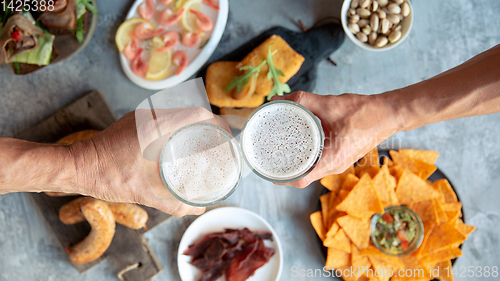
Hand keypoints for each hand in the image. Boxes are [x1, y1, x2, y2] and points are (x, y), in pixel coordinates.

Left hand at [68, 107, 227, 216]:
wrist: (76, 167)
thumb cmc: (107, 176)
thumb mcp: (144, 192)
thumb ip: (173, 203)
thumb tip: (196, 208)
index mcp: (155, 126)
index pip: (195, 114)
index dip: (215, 122)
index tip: (225, 134)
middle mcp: (149, 116)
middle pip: (188, 112)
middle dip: (206, 125)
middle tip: (217, 143)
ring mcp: (140, 117)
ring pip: (175, 114)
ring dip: (190, 125)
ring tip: (202, 143)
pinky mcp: (133, 121)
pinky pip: (163, 119)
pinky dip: (176, 128)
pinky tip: (179, 144)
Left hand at [271, 91, 404, 187]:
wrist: (390, 114)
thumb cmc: (365, 112)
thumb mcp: (330, 104)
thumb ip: (303, 100)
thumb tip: (279, 99)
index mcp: (332, 161)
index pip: (301, 180)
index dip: (281, 178)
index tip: (267, 170)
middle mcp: (335, 167)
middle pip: (303, 177)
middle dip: (284, 170)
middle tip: (268, 158)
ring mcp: (339, 163)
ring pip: (312, 170)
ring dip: (296, 164)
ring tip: (280, 151)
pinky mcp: (342, 157)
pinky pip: (320, 162)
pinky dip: (307, 158)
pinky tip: (298, 145)